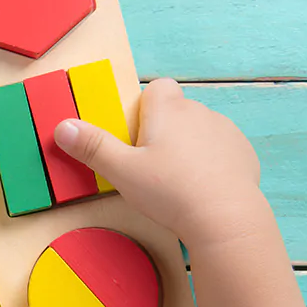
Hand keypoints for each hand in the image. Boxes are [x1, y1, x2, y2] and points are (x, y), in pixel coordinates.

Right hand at [54, 78, 265, 246]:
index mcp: (168, 109)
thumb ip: (92, 147)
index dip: (144, 107)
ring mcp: (225, 131)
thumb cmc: (169, 192)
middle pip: (176, 110)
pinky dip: (210, 161)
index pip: (157, 87)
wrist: (224, 219)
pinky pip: (220, 149)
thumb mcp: (121, 171)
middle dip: (163, 129)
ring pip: (199, 129)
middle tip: (150, 164)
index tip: (136, 136)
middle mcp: (199, 111)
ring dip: (187, 144)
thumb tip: (62, 127)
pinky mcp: (243, 153)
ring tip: (176, 179)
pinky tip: (201, 187)